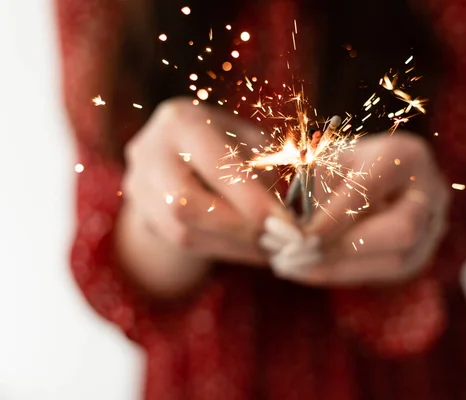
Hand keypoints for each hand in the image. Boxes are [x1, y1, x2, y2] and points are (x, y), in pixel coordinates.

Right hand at [118, 98, 279, 294]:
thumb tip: (298, 203)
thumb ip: (270, 162)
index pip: (215, 166)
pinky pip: (183, 243)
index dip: (252, 200)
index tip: (289, 224)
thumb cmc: (227, 142)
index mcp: (180, 121)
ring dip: (233, 245)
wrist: (178, 155)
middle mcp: (149, 152)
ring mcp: (137, 185)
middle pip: (187, 203)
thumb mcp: (249, 140)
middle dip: (239, 227)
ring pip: (182, 231)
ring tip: (271, 248)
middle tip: (281, 241)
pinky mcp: (142, 214)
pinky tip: (252, 250)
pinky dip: (224, 250)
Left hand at [261, 133, 449, 286]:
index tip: (297, 238)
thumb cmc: (341, 163)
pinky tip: (310, 271)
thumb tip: (293, 231)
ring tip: (290, 266)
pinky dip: (345, 274)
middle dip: (345, 248)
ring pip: (397, 259)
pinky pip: (388, 272)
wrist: (374, 173)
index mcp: (405, 155)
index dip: (333, 218)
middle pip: (403, 230)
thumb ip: (312, 188)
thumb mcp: (324, 161)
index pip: (371, 190)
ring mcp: (434, 225)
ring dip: (339, 268)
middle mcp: (430, 190)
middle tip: (294, 257)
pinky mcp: (422, 252)